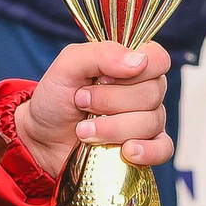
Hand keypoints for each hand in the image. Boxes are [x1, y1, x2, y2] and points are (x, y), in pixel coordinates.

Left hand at [12, 40, 171, 181]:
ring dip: (112, 127)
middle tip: (81, 101)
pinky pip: (163, 149)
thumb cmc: (57, 97)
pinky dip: (147, 151)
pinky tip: (126, 151)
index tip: (104, 77)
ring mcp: (147, 121)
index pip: (158, 59)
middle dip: (110, 100)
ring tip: (83, 130)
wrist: (42, 138)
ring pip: (151, 122)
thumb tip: (138, 61)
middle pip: (152, 93)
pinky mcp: (144, 148)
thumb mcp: (67, 66)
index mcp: (131, 65)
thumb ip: (100, 54)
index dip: (137, 69)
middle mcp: (144, 91)